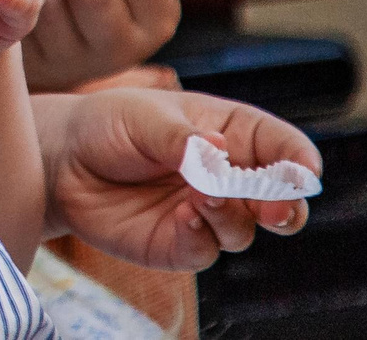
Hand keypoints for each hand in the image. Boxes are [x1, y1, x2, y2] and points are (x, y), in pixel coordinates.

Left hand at [43, 87, 316, 267]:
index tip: (305, 172)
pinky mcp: (181, 243)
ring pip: (243, 228)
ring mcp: (208, 213)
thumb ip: (182, 139)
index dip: (300, 161)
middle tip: (274, 207)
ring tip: (201, 195)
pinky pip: (206, 250)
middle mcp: (229, 178)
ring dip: (230, 215)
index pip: (284, 148)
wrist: (61, 160)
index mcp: (232, 134)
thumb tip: (219, 153)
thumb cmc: (109, 125)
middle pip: (281, 201)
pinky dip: (200, 235)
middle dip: (285, 205)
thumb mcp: (143, 117)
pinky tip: (181, 215)